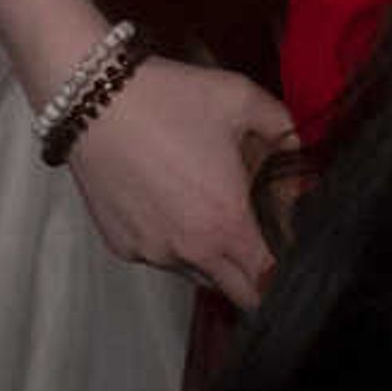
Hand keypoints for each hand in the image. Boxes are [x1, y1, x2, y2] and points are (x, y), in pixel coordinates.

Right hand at [58, 57, 296, 308]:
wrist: (89, 96)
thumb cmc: (167, 97)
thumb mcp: (240, 97)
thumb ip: (286, 131)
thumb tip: (301, 159)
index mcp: (228, 223)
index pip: (274, 281)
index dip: (288, 267)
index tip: (284, 241)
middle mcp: (191, 250)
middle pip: (242, 294)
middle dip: (255, 272)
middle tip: (251, 231)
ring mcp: (153, 253)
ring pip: (200, 276)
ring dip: (211, 256)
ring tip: (198, 205)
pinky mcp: (121, 246)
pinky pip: (161, 259)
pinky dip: (170, 241)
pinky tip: (162, 200)